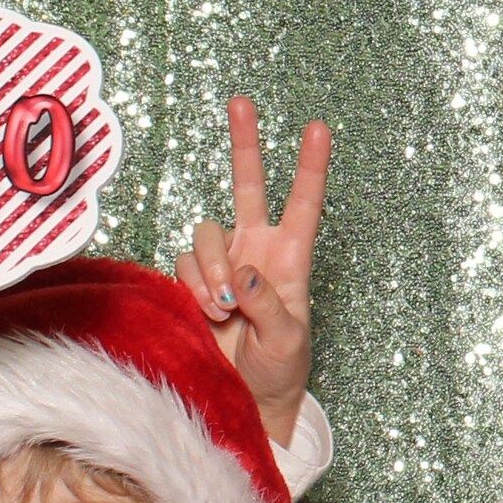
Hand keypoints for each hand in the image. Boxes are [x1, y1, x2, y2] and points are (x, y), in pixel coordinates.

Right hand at [183, 98, 329, 446]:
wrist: (247, 401)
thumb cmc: (280, 370)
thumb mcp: (288, 340)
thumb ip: (269, 304)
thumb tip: (246, 273)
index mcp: (291, 258)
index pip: (304, 203)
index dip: (310, 167)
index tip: (318, 128)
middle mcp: (256, 251)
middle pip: (248, 185)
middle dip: (245, 144)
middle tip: (243, 101)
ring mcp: (222, 264)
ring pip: (206, 233)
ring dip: (211, 266)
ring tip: (226, 305)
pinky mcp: (192, 282)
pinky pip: (184, 264)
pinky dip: (195, 284)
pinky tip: (210, 311)